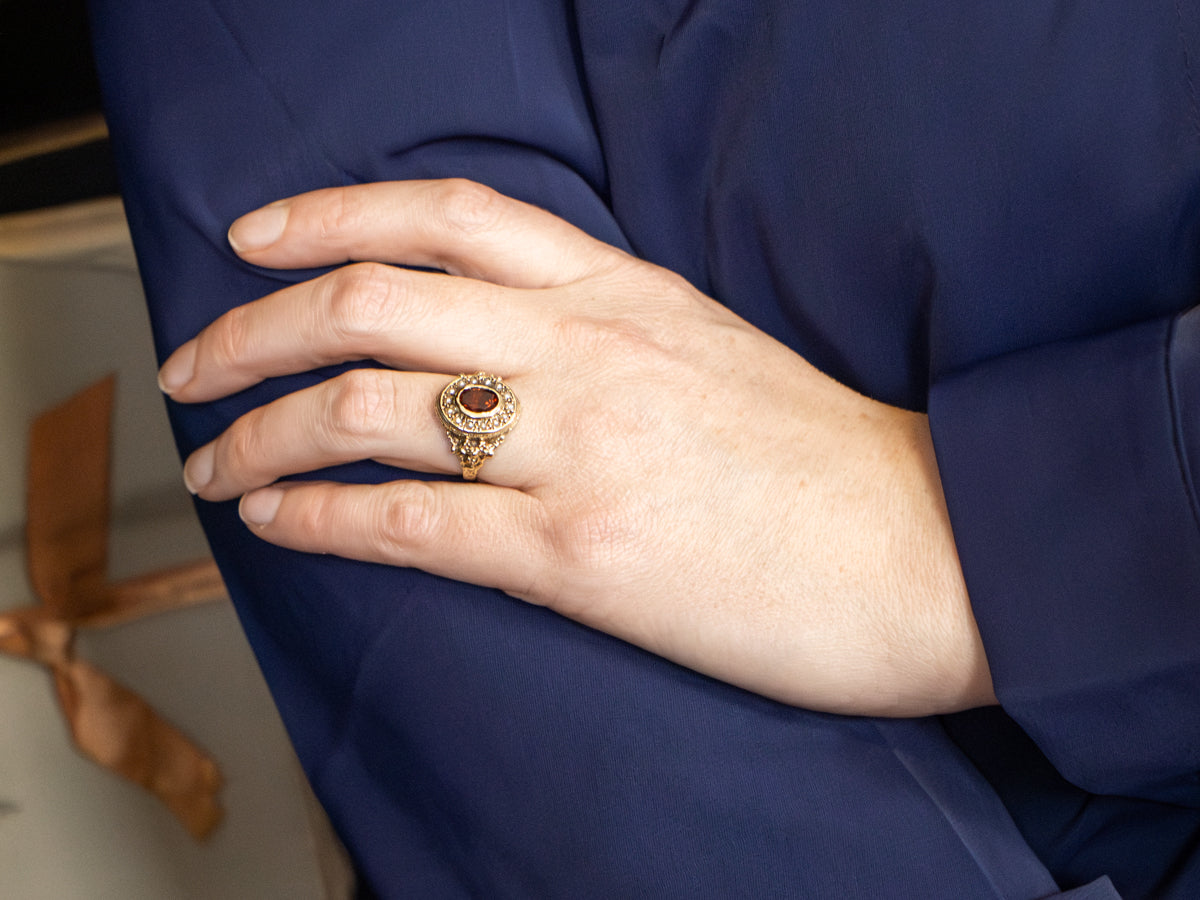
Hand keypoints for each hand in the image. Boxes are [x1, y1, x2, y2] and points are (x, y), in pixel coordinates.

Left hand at [160, 179, 994, 715]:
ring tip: (214, 462)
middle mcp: (589, 350)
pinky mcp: (582, 556)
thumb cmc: (829, 463)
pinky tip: (276, 521)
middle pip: (372, 302)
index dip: (330, 211)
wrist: (932, 551)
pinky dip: (318, 516)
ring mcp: (582, 448)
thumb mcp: (711, 350)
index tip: (256, 238)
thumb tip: (504, 346)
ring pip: (366, 409)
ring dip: (261, 432)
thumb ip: (606, 331)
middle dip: (252, 327)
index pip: (450, 215)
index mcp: (624, 293)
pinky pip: (409, 521)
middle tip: (193, 362)